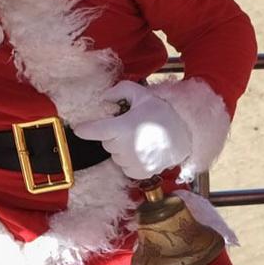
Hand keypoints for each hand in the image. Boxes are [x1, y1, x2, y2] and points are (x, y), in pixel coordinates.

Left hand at [70, 80, 192, 178]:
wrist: (186, 134)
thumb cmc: (163, 113)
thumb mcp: (142, 95)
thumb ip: (120, 91)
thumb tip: (104, 97)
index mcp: (121, 128)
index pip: (93, 131)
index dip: (84, 129)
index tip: (78, 129)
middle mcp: (124, 148)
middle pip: (106, 143)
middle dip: (113, 136)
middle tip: (131, 127)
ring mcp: (132, 162)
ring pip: (115, 156)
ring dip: (122, 149)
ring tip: (140, 139)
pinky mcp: (139, 173)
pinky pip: (125, 167)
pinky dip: (130, 160)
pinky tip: (143, 150)